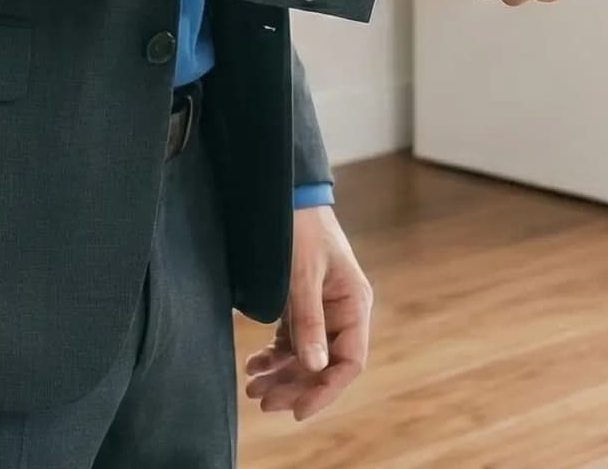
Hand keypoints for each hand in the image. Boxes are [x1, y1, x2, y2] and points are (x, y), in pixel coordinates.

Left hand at [244, 206, 371, 422]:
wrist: (286, 196)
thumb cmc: (300, 230)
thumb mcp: (302, 276)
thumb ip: (309, 322)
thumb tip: (316, 368)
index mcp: (354, 303)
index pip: (349, 361)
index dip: (325, 390)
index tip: (298, 410)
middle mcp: (342, 310)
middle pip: (324, 365)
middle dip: (295, 386)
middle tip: (262, 402)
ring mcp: (322, 309)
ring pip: (306, 357)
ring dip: (281, 376)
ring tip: (253, 388)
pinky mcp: (302, 305)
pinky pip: (292, 341)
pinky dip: (274, 357)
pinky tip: (254, 365)